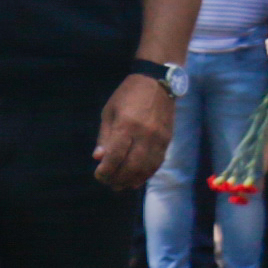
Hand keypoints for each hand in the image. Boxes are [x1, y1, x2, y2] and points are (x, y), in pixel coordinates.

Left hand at [93, 75, 170, 190]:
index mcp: (126, 125)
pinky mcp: (168, 141)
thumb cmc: (128, 95)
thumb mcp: (109, 111)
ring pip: (146, 168)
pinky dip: (146, 174)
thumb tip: (99, 158)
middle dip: (119, 179)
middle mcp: (145, 135)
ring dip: (133, 180)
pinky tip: (137, 178)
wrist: (158, 83)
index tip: (99, 175)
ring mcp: (159, 139)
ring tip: (121, 185)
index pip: (116, 156)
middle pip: (132, 166)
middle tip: (109, 183)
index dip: (106, 170)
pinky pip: (157, 163)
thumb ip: (104, 136)